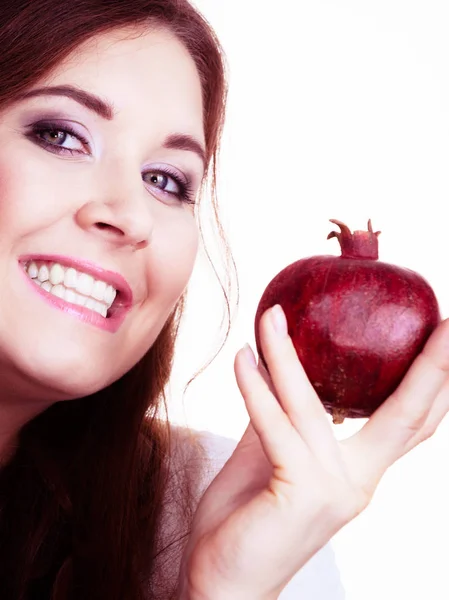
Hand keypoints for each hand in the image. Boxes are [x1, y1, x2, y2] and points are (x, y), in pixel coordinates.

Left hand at [177, 305, 448, 599]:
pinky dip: (256, 387)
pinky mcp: (300, 493)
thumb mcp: (270, 455)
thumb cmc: (248, 517)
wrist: (223, 580)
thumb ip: (283, 415)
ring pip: (316, 405)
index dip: (434, 382)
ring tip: (274, 315)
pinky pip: (276, 425)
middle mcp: (357, 482)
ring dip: (289, 353)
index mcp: (358, 473)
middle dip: (433, 366)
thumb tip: (275, 365)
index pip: (409, 423)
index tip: (447, 338)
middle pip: (406, 415)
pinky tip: (243, 358)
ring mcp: (334, 490)